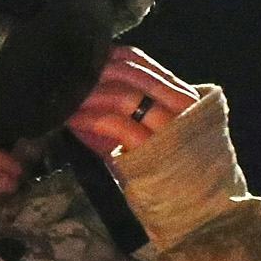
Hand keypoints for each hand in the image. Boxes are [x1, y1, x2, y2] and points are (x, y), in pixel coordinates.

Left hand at [65, 46, 195, 157]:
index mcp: (182, 95)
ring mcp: (168, 128)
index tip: (81, 59)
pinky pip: (116, 124)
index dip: (108, 56)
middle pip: (130, 73)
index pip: (141, 62)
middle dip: (95, 71)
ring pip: (124, 95)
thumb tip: (90, 82)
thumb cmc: (168, 167)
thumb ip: (129, 106)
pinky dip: (91, 117)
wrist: (195, 204)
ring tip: (65, 94)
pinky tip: (73, 117)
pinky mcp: (152, 151)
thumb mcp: (153, 130)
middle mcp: (180, 105)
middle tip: (65, 73)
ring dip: (89, 93)